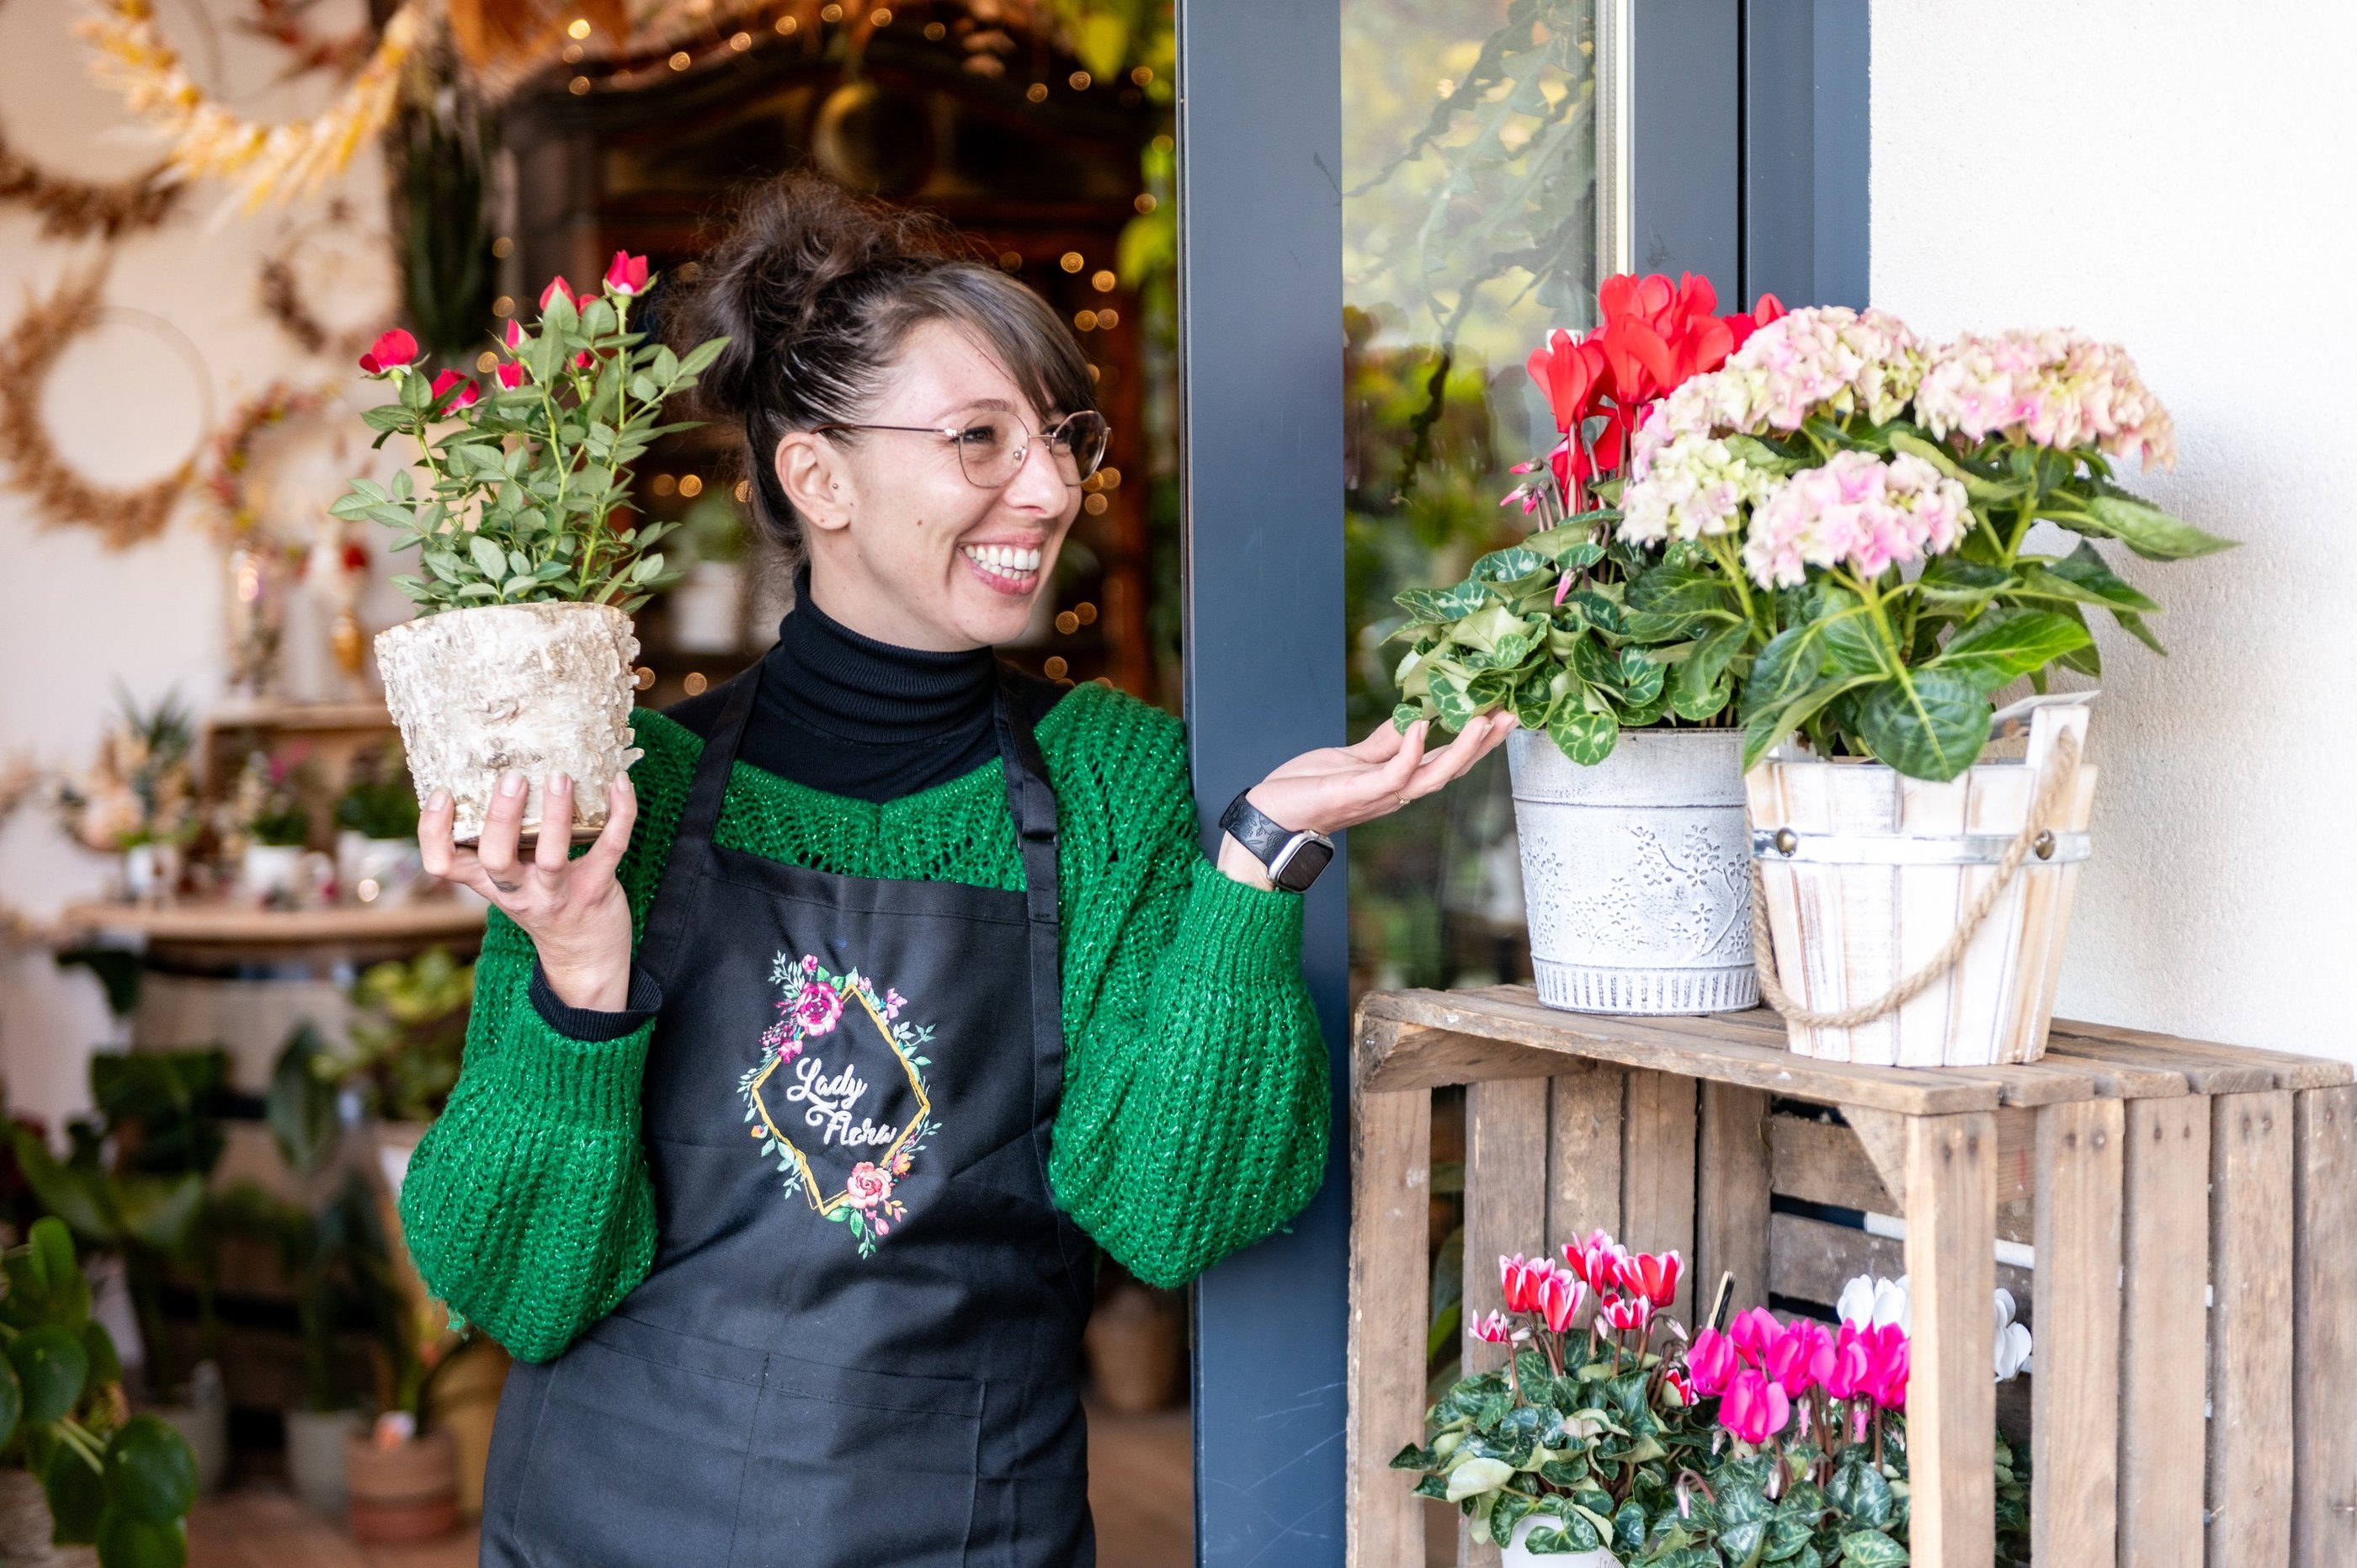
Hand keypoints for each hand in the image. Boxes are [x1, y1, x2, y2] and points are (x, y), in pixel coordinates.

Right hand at [418, 770, 637, 1010]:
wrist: (585, 957)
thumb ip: (500, 846)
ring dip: (556, 814)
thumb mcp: (509, 883)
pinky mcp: (596, 889)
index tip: (442, 794)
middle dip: (502, 817)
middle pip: (495, 859)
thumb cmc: (543, 904)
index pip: (443, 864)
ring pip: (551, 857)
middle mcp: (518, 891)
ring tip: (560, 778)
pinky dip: (620, 814)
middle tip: (512, 778)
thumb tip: (495, 778)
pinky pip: (609, 848)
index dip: (433, 831)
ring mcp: (557, 893)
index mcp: (489, 883)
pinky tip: (621, 784)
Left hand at [1216, 711, 1516, 888]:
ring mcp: (1379, 794)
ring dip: (1462, 748)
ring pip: (1433, 775)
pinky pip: (1393, 773)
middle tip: (1512, 715)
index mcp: (1397, 782)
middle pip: (1452, 770)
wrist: (1271, 815)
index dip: (1477, 741)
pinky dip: (1411, 750)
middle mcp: (1396, 793)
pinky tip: (1424, 725)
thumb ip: (1385, 743)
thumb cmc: (1308, 788)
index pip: (1447, 761)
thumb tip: (1414, 719)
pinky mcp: (1358, 792)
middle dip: (1484, 744)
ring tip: (1485, 719)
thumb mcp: (1353, 759)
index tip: (1503, 714)